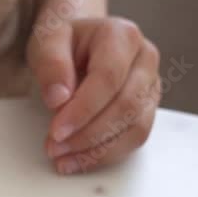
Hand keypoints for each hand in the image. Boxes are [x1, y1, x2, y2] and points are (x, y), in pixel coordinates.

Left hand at [27, 17, 160, 174]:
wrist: (79, 45)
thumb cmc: (64, 42)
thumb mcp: (47, 41)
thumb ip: (51, 64)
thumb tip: (59, 98)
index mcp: (122, 36)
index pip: (109, 78)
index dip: (83, 109)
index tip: (56, 131)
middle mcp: (145, 59)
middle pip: (126, 106)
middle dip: (87, 134)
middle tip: (54, 147)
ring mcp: (151, 86)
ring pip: (135, 128)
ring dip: (97, 150)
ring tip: (62, 157)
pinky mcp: (147, 109)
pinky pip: (134, 139)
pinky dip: (105, 155)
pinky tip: (78, 160)